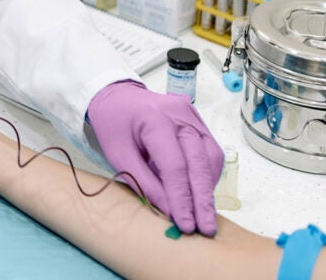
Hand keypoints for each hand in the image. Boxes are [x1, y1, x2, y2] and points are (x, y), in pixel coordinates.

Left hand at [86, 80, 223, 235]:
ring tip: (202, 214)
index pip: (175, 166)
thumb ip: (144, 183)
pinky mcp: (199, 121)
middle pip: (199, 162)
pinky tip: (198, 193)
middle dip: (203, 199)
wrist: (119, 97)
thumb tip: (170, 212)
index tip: (185, 224)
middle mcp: (180, 115)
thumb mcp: (118, 155)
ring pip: (211, 157)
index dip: (181, 198)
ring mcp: (193, 116)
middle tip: (205, 228)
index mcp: (155, 120)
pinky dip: (206, 175)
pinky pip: (210, 151)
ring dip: (207, 188)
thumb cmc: (115, 125)